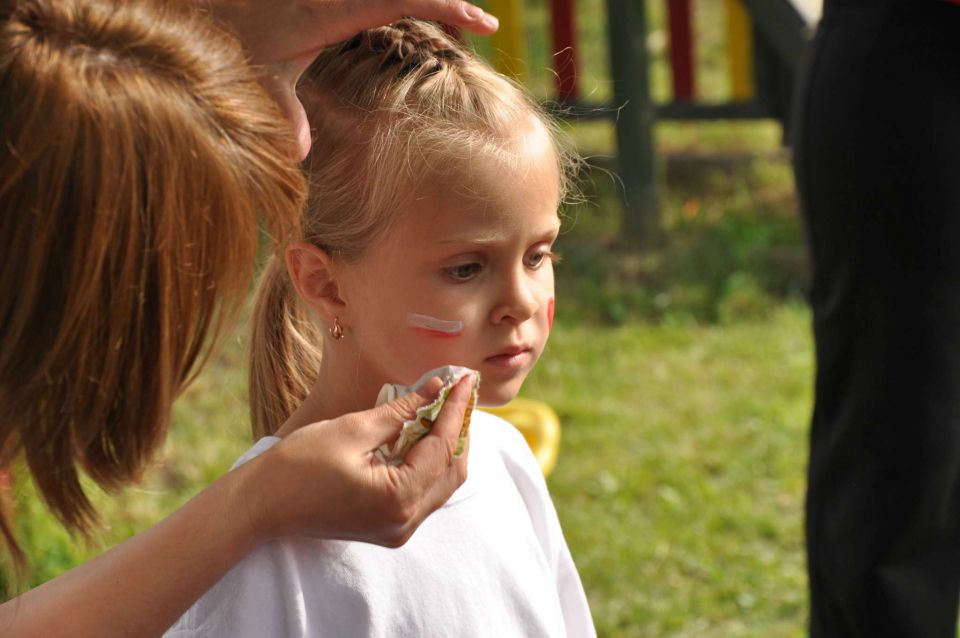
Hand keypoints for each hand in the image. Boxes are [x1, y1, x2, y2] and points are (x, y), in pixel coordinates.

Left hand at [203, 1, 498, 156]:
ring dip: (427, 2)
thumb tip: (300, 158)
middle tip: (480, 24)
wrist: (202, 1)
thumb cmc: (231, 35)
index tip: (486, 22)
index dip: (450, 8)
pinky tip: (414, 19)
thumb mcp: (262, 75)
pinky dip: (405, 4)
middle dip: (449, 3)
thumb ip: (286, 113)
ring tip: (459, 22)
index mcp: (338, 7)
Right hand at [240, 372, 475, 546]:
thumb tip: (435, 388)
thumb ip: (401, 410)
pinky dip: (428, 463)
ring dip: (445, 446)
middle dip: (458, 428)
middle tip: (459, 391)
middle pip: (451, 470)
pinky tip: (423, 433)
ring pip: (440, 484)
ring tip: (444, 407)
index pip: (442, 446)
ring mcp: (397, 529)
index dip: (455, 408)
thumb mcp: (353, 429)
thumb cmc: (298, 465)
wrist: (260, 505)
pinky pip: (422, 492)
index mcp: (398, 497)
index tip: (466, 378)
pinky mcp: (388, 527)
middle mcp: (405, 521)